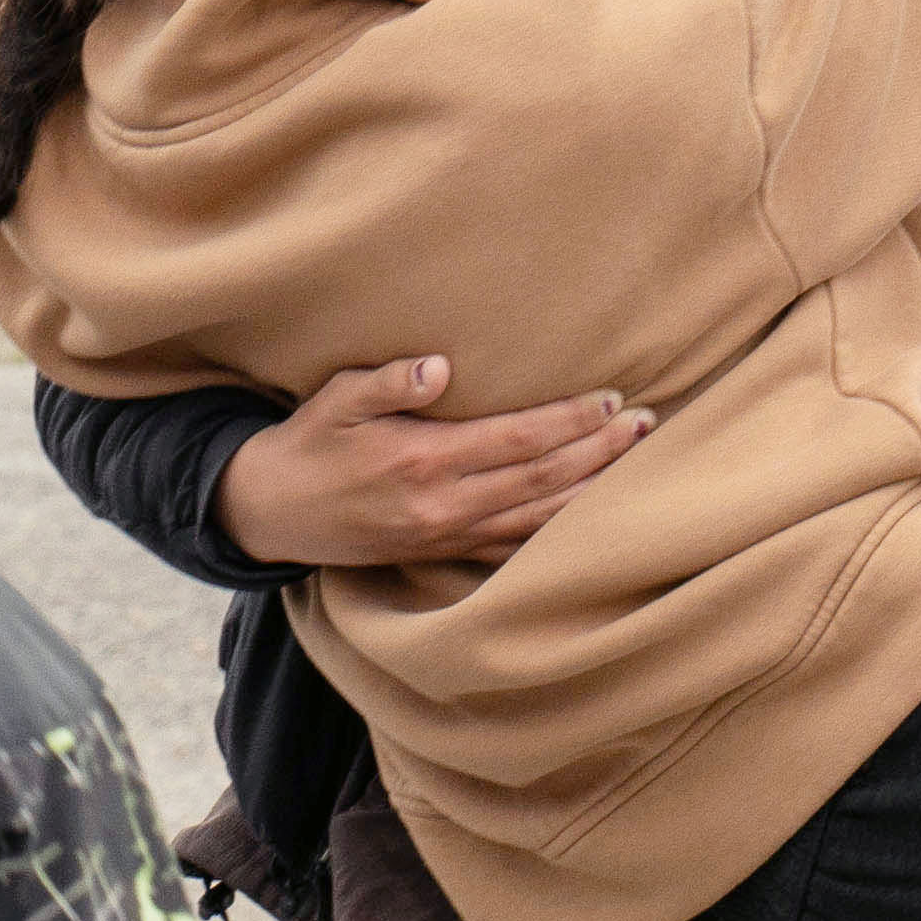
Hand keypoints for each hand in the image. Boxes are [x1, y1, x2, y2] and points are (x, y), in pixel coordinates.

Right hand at [212, 352, 643, 570]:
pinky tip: (592, 518)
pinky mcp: (444, 553)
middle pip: (542, 480)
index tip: (611, 398)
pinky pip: (515, 549)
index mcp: (423, 460)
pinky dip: (560, 534)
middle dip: (600, 452)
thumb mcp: (335, 399)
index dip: (570, 420)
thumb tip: (438, 367)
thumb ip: (387, 381)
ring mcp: (447, 536)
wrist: (273, 512)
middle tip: (647, 424)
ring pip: (539, 519)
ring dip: (593, 492)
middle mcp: (444, 505)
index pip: (517, 440)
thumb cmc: (308, 443)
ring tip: (637, 464)